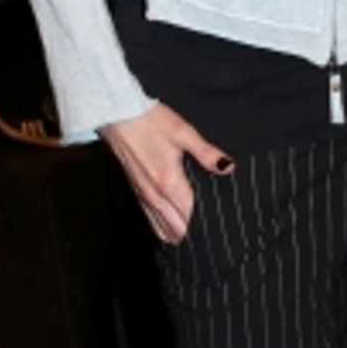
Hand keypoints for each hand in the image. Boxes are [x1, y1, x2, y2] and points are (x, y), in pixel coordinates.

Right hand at [101, 102, 233, 243]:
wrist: (118, 115)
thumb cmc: (150, 122)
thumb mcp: (184, 133)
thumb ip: (207, 153)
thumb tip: (228, 166)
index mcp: (170, 182)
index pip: (191, 216)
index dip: (206, 223)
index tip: (218, 224)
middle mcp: (155, 194)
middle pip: (177, 229)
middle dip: (194, 232)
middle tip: (210, 229)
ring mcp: (143, 195)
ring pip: (162, 229)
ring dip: (178, 232)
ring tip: (195, 232)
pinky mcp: (136, 191)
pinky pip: (150, 220)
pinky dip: (162, 227)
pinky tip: (171, 226)